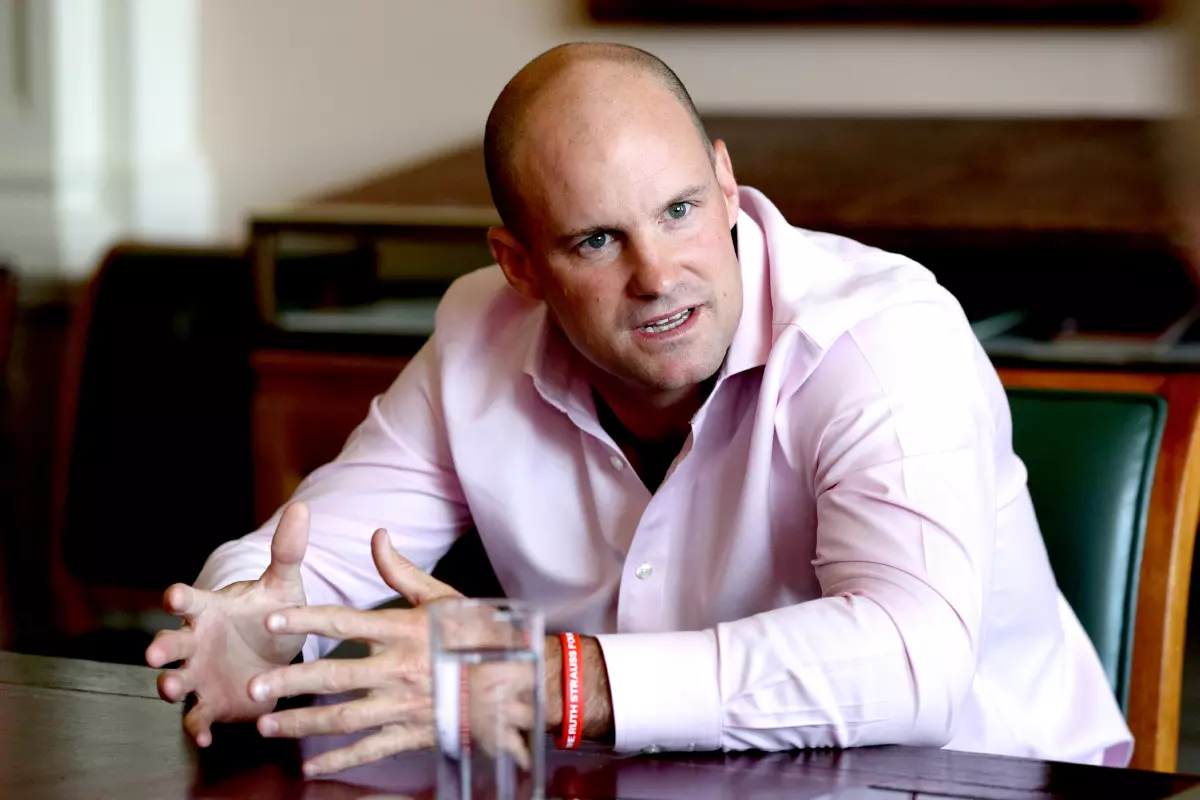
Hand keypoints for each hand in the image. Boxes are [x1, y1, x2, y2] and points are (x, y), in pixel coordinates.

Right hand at [145, 502, 310, 746]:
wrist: (277, 653)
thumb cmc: (272, 613)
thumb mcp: (284, 584)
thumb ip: (287, 551)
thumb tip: (302, 507)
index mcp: (211, 609)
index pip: (189, 600)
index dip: (180, 597)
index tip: (174, 595)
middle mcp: (196, 641)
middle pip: (168, 642)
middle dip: (159, 647)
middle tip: (155, 654)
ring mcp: (199, 674)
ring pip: (174, 680)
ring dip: (169, 684)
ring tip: (172, 687)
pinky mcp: (211, 703)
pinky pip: (197, 717)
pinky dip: (198, 726)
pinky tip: (204, 735)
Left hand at [247, 528, 463, 776]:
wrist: (516, 680)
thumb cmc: (477, 633)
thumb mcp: (441, 597)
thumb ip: (401, 570)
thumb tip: (377, 535)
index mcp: (404, 630)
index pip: (345, 622)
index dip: (306, 620)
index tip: (271, 621)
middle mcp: (400, 669)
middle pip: (334, 676)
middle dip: (290, 683)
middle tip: (253, 687)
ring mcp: (405, 705)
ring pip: (344, 718)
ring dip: (302, 724)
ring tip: (266, 727)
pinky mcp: (413, 733)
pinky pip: (371, 749)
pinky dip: (339, 760)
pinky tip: (311, 766)